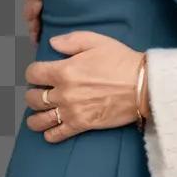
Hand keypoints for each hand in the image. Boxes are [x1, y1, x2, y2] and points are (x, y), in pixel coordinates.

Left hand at [24, 31, 142, 142]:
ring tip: (39, 114)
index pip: (33, 74)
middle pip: (32, 98)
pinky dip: (50, 134)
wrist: (144, 85)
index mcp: (65, 70)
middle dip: (32, 94)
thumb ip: (71, 40)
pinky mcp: (82, 125)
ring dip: (35, 117)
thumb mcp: (98, 41)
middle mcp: (63, 92)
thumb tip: (52, 43)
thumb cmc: (122, 62)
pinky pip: (56, 135)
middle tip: (40, 92)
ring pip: (39, 120)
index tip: (39, 73)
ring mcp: (71, 111)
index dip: (33, 72)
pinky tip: (52, 129)